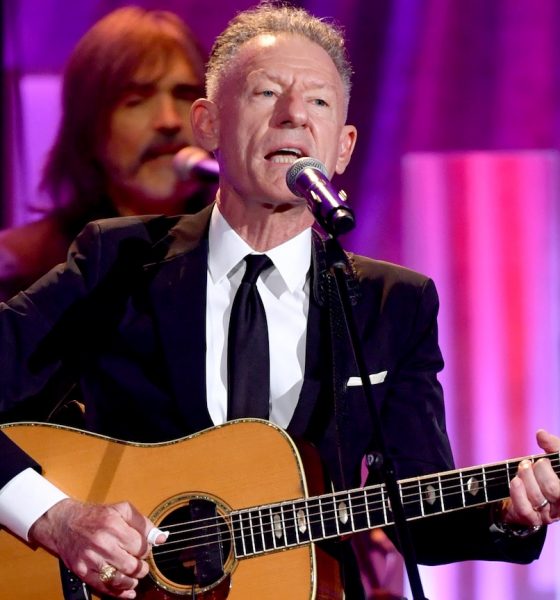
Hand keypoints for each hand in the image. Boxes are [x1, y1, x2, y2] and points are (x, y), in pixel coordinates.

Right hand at [29, 498, 163, 598]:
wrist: (64, 523)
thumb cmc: (95, 516)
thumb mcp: (121, 510)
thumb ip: (143, 523)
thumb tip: (161, 537)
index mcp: (114, 526)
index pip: (140, 546)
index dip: (147, 550)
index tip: (144, 549)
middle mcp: (102, 543)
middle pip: (132, 564)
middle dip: (142, 567)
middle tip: (142, 565)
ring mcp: (91, 559)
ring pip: (119, 578)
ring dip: (132, 581)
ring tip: (136, 576)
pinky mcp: (82, 571)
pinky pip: (103, 587)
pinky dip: (118, 593)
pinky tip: (128, 592)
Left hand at [501, 429, 559, 528]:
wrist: (528, 496)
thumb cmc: (546, 474)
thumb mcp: (553, 458)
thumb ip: (552, 446)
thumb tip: (541, 433)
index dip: (553, 465)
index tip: (544, 459)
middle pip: (553, 490)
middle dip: (540, 471)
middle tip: (531, 462)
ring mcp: (549, 514)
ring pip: (538, 497)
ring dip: (526, 477)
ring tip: (522, 467)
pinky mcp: (533, 519)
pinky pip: (525, 509)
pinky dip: (518, 493)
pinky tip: (515, 481)